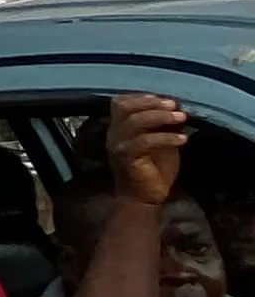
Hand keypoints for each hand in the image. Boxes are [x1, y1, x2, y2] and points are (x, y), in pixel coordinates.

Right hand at [104, 91, 189, 211]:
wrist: (144, 199)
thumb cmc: (154, 170)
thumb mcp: (162, 142)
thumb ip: (164, 125)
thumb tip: (178, 107)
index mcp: (119, 128)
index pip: (120, 102)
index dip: (142, 97)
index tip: (164, 98)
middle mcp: (113, 134)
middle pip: (124, 107)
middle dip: (152, 103)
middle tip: (175, 106)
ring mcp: (117, 145)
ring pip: (134, 122)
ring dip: (161, 117)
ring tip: (182, 117)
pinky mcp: (126, 158)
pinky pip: (145, 141)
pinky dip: (166, 137)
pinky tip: (183, 139)